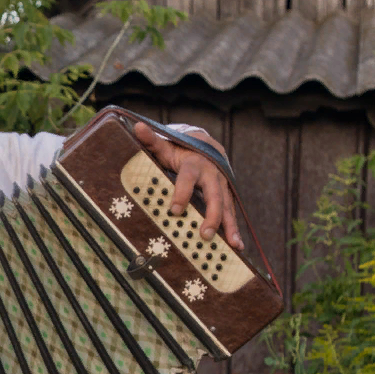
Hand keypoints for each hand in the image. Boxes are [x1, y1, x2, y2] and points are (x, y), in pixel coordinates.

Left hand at [134, 122, 243, 250]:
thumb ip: (152, 140)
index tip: (174, 210)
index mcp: (194, 163)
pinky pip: (230, 213)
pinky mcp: (226, 195)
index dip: (182, 193)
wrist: (205, 145)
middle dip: (211, 215)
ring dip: (229, 226)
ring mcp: (221, 186)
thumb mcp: (166, 145)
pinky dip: (234, 229)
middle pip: (214, 195)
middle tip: (204, 233)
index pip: (188, 178)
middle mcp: (211, 175)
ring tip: (233, 245)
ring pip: (227, 206)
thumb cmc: (180, 149)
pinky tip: (237, 246)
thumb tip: (137, 127)